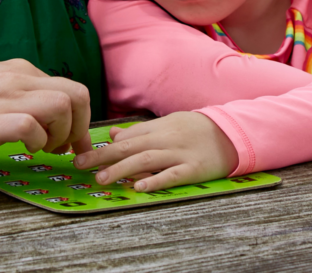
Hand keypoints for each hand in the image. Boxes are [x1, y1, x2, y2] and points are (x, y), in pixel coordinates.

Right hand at [0, 59, 91, 158]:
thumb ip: (19, 92)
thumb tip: (49, 114)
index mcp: (19, 70)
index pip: (71, 87)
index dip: (81, 119)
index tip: (73, 141)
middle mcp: (17, 78)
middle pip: (76, 94)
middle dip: (80, 127)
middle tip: (63, 149)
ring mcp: (3, 98)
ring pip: (60, 106)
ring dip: (60, 135)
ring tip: (41, 149)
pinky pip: (29, 126)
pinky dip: (36, 141)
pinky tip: (23, 149)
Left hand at [73, 112, 236, 191]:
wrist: (230, 132)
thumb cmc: (194, 129)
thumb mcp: (166, 124)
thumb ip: (140, 131)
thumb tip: (113, 134)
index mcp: (158, 127)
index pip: (126, 137)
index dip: (103, 147)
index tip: (82, 154)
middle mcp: (166, 138)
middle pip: (130, 147)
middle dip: (103, 156)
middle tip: (81, 165)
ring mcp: (179, 153)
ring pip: (146, 159)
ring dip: (122, 169)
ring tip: (102, 179)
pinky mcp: (194, 169)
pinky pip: (173, 175)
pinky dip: (155, 180)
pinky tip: (139, 187)